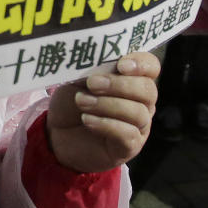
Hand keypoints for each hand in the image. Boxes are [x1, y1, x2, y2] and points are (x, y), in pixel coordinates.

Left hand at [46, 52, 158, 172]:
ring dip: (107, 105)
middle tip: (92, 83)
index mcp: (132, 79)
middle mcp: (142, 102)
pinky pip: (128, 134)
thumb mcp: (77, 79)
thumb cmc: (72, 101)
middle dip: (119, 85)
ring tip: (82, 102)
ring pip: (138, 112)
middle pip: (148, 90)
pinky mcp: (129, 146)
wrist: (57, 133)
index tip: (121, 65)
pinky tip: (87, 120)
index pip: (151, 66)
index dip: (141, 64)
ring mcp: (139, 126)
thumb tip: (101, 61)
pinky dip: (106, 124)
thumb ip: (92, 69)